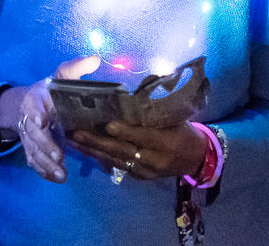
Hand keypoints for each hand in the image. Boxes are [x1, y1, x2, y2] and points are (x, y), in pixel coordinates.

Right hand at [0, 56, 100, 183]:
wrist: (25, 105)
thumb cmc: (50, 91)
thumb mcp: (61, 76)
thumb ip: (75, 68)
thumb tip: (95, 59)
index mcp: (36, 98)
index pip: (33, 105)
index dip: (35, 113)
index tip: (41, 121)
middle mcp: (29, 118)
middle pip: (34, 134)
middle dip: (45, 146)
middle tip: (59, 156)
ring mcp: (28, 136)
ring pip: (33, 151)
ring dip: (46, 163)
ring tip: (61, 173)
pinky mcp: (31, 149)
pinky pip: (34, 162)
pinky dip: (44, 171)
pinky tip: (57, 178)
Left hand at [70, 120, 208, 181]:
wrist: (195, 157)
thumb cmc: (182, 129)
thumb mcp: (174, 117)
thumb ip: (153, 108)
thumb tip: (130, 91)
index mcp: (167, 141)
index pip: (143, 136)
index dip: (126, 131)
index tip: (107, 124)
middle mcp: (156, 160)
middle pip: (124, 151)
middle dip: (98, 142)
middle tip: (77, 134)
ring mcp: (147, 172)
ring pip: (117, 161)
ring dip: (93, 151)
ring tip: (74, 142)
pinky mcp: (140, 177)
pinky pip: (118, 167)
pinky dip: (101, 158)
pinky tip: (86, 150)